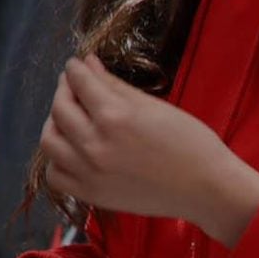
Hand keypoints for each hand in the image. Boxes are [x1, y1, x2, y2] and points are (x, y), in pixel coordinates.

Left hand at [41, 57, 258, 246]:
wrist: (208, 189)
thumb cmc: (193, 145)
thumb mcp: (157, 108)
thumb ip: (116, 86)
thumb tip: (89, 64)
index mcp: (116, 116)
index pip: (79, 81)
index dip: (76, 69)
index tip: (78, 66)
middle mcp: (95, 143)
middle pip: (60, 107)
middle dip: (65, 91)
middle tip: (75, 88)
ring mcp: (90, 171)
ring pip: (50, 140)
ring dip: (55, 124)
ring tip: (70, 120)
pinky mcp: (91, 193)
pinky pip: (55, 174)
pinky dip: (58, 161)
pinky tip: (74, 153)